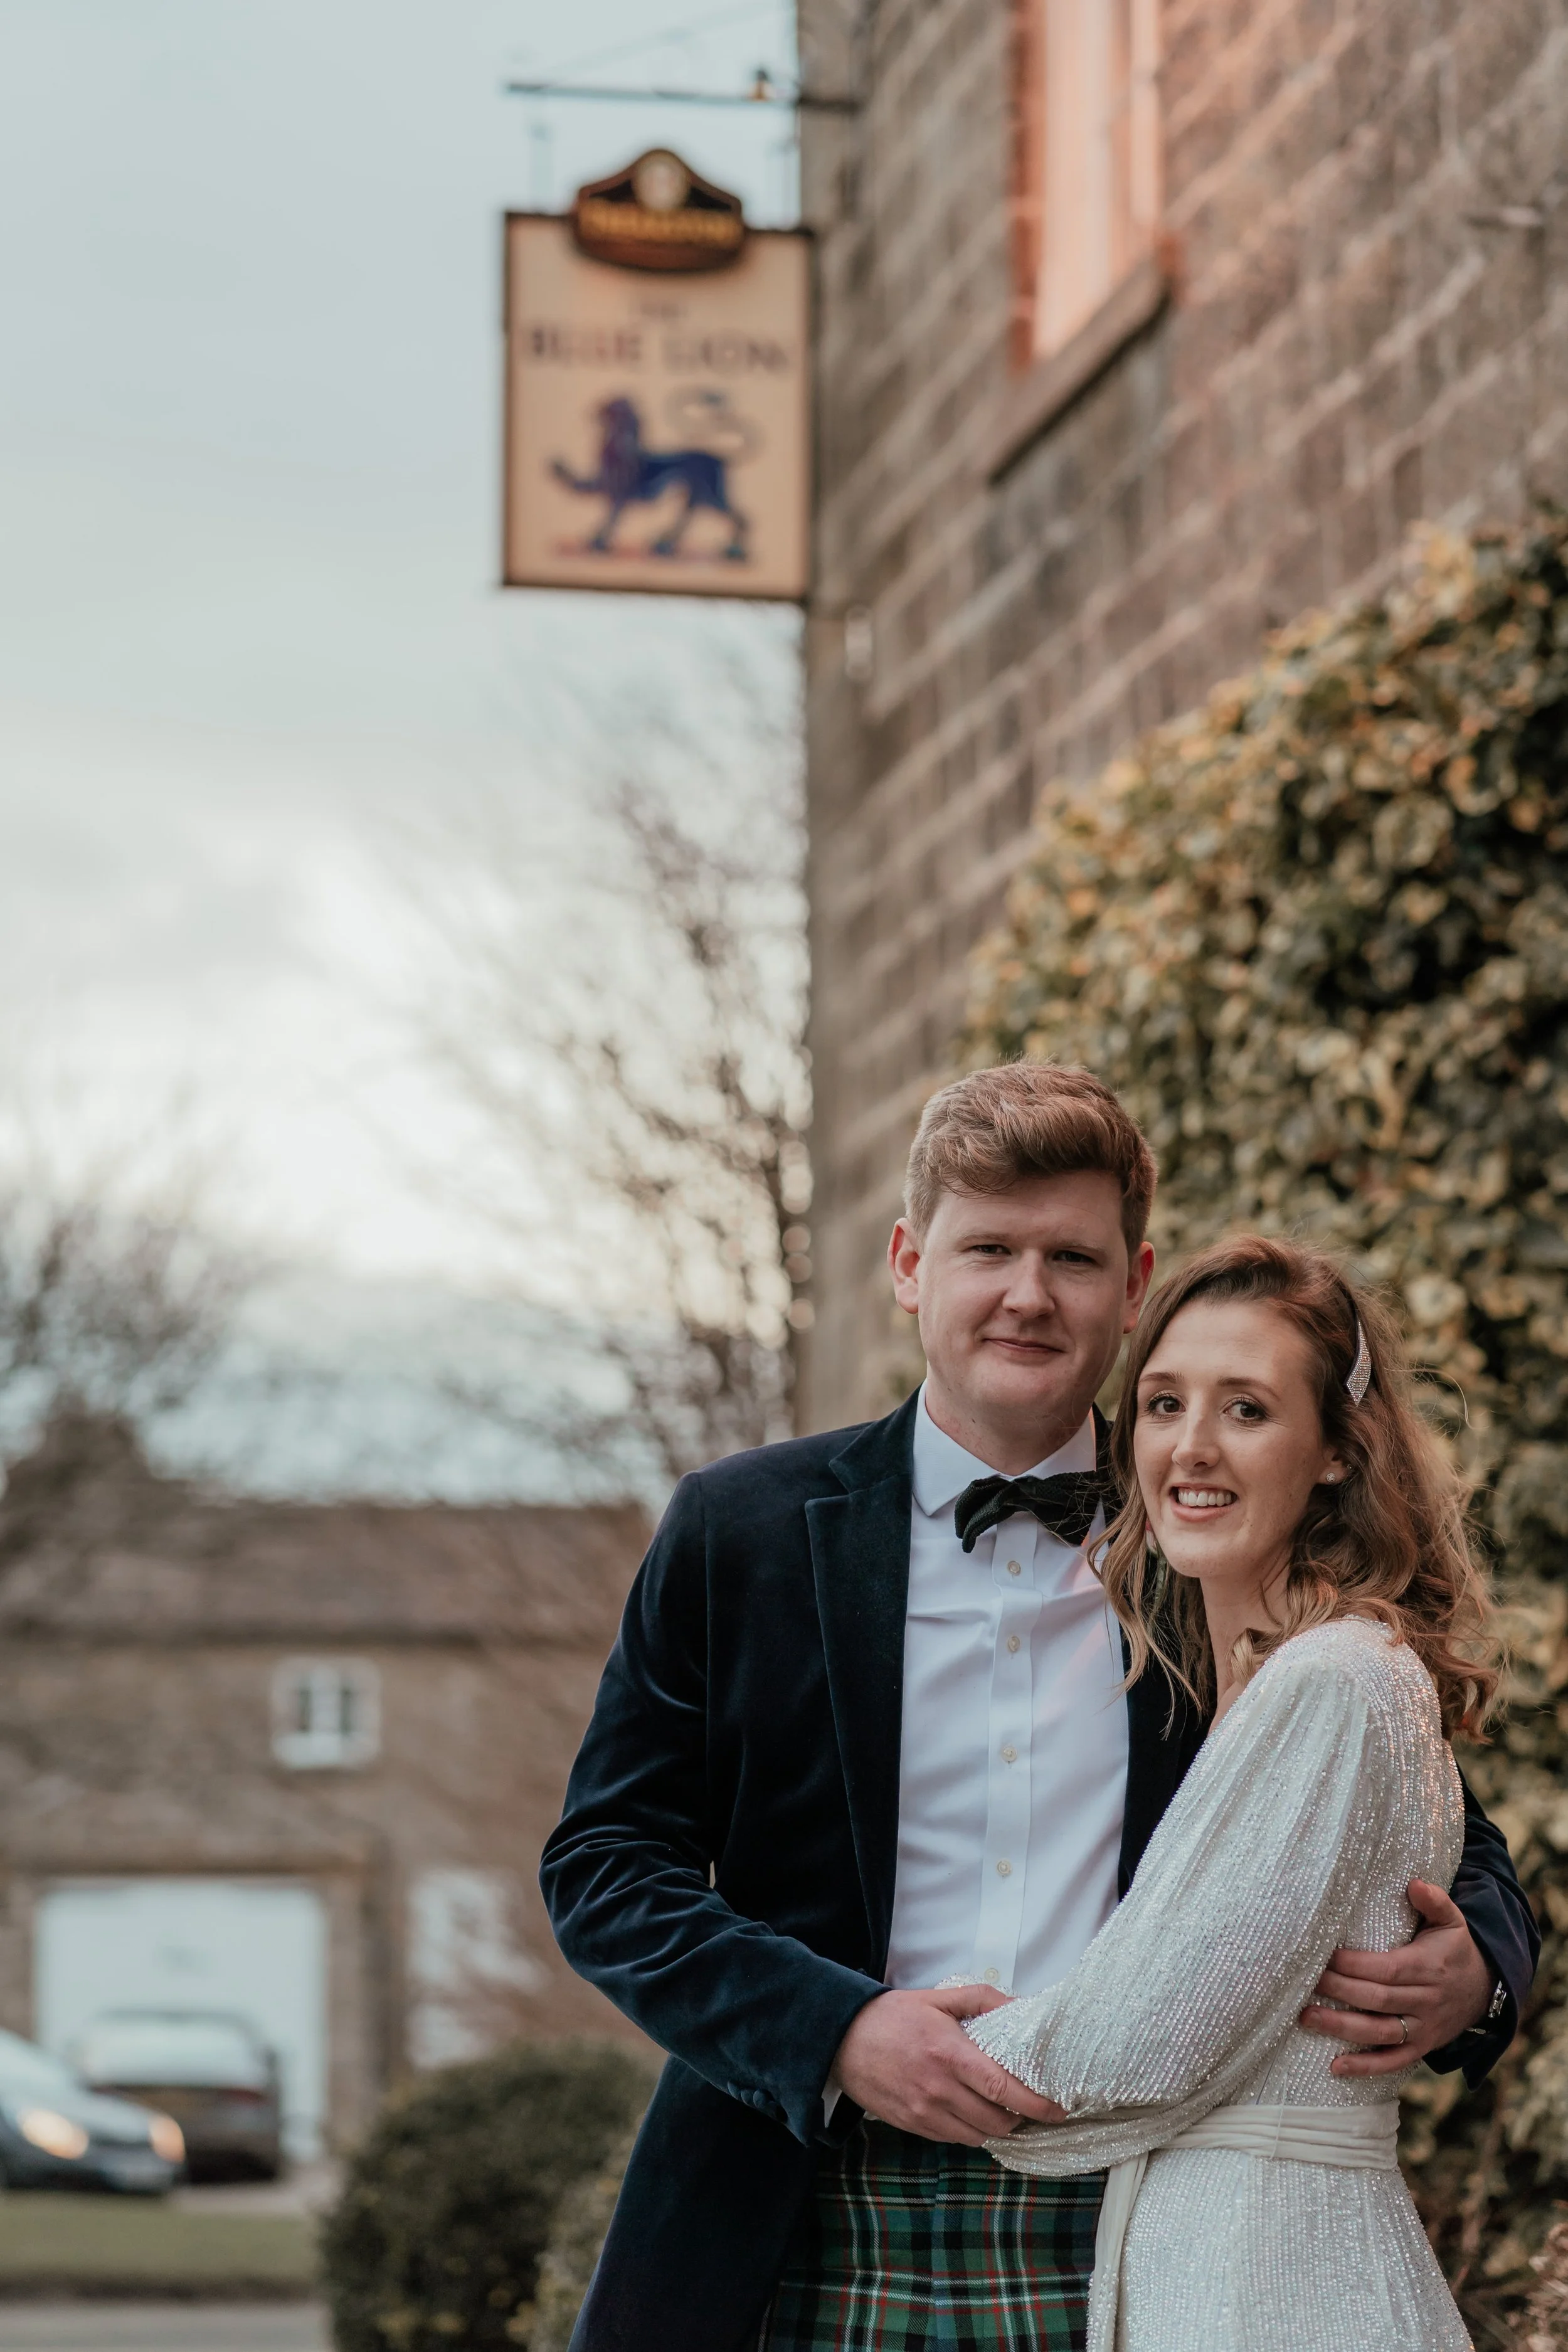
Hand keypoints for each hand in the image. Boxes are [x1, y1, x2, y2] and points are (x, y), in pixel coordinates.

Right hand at [830, 1985, 1067, 2144]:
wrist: (842, 2038)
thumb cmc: (894, 2016)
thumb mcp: (938, 1998)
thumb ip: (982, 2000)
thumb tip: (1022, 2007)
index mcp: (949, 2053)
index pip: (1002, 2088)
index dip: (1035, 2104)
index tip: (1058, 2109)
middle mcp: (938, 2089)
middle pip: (996, 2121)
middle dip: (1019, 2118)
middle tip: (1029, 2106)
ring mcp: (923, 2112)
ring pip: (977, 2136)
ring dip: (996, 2128)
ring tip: (1003, 2111)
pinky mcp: (911, 2126)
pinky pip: (953, 2139)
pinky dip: (969, 2131)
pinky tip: (971, 2113)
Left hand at [1299, 1880, 1493, 2076]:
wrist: (1486, 1989)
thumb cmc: (1456, 1949)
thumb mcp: (1452, 1921)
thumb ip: (1435, 1901)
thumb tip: (1414, 1883)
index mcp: (1428, 1968)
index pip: (1386, 1970)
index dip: (1353, 1965)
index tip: (1323, 1956)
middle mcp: (1425, 2002)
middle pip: (1376, 2000)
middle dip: (1338, 1991)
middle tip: (1303, 1982)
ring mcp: (1423, 2029)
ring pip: (1380, 2034)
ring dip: (1341, 2028)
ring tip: (1306, 2018)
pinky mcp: (1421, 2048)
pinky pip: (1393, 2062)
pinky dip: (1366, 2067)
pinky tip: (1335, 2067)